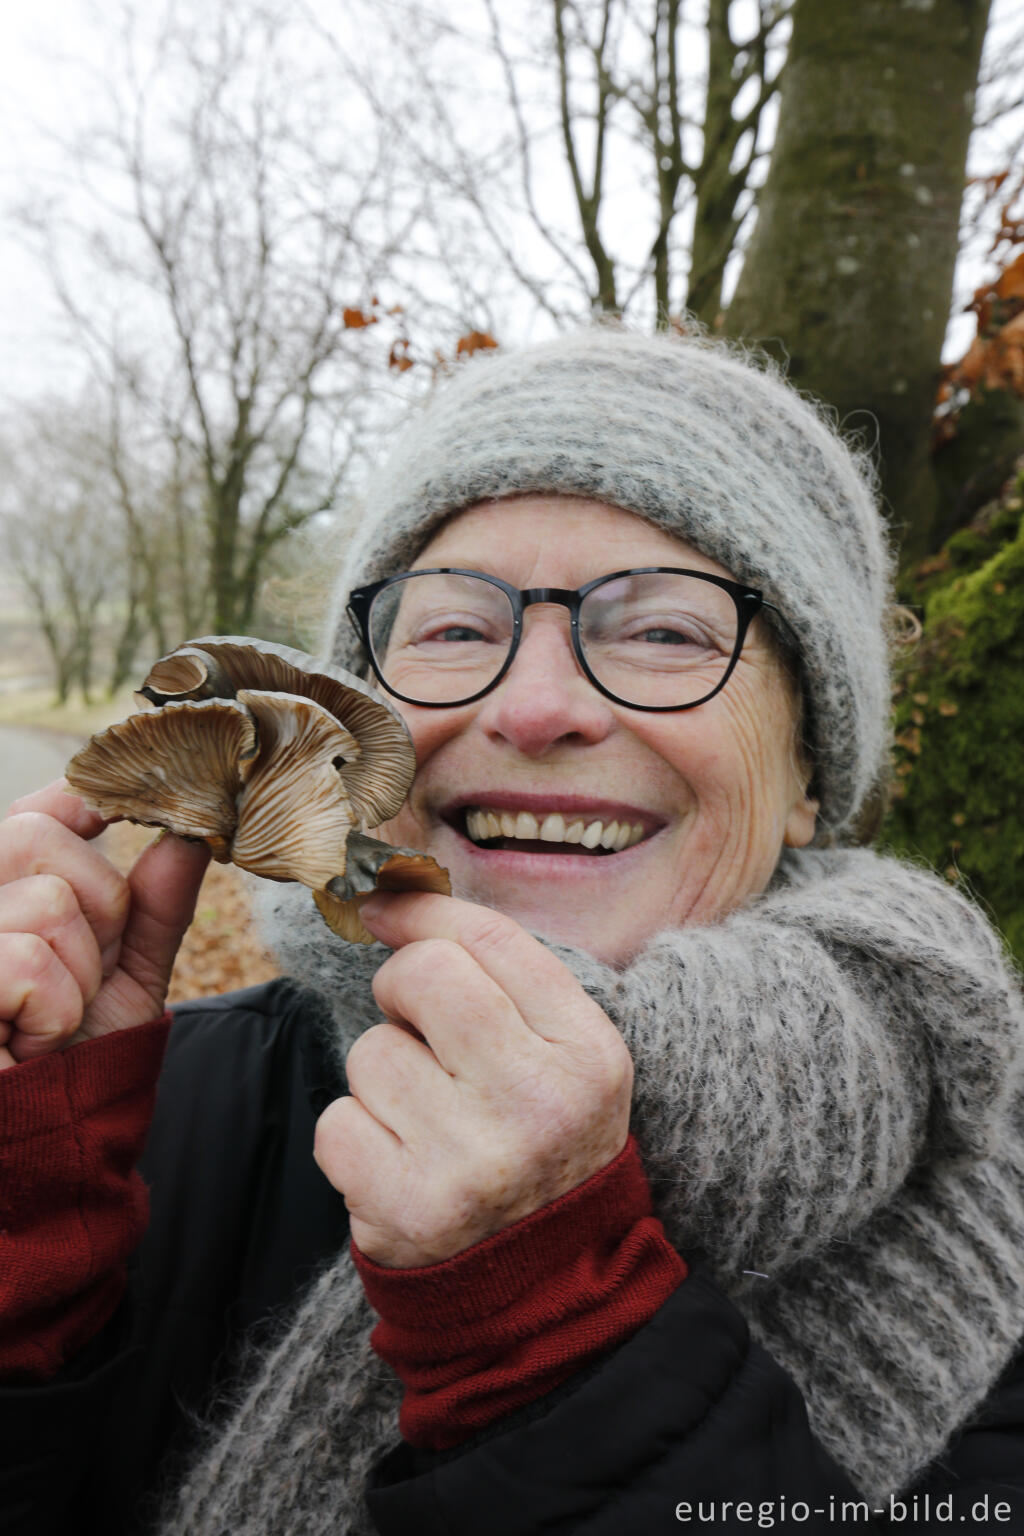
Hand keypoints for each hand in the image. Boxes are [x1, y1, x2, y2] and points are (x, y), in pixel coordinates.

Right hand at [0, 780, 209, 1068]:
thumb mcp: (129, 973)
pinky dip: (50, 1013)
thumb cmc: (78, 1059)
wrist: (53, 1144)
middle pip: (34, 835)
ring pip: (43, 903)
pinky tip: (25, 1046)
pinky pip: (24, 962)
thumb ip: (156, 903)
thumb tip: (192, 833)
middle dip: (93, 907)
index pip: (31, 811)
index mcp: (3, 891)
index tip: (111, 819)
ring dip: (74, 978)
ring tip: (46, 1023)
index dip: (76, 800)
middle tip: (80, 976)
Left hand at [313, 892, 632, 1267]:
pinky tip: (399, 1161)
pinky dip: (354, 1136)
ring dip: (381, 1078)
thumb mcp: (564, 1057)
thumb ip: (500, 975)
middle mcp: (537, 1104)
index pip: (492, 940)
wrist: (547, 1285)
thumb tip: (388, 897)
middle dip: (400, 988)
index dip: (422, 909)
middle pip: (424, 976)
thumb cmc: (542, 1143)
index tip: (383, 903)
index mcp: (587, 1054)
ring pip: (370, 1052)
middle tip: (418, 1027)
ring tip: (426, 1118)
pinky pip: (336, 1122)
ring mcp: (472, 1161)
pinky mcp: (408, 1212)